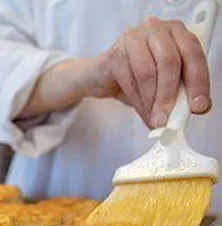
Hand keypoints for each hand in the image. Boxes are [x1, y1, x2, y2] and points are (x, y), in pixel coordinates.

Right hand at [96, 17, 211, 128]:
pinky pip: (129, 81)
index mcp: (175, 33)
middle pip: (169, 61)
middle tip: (167, 118)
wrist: (103, 76)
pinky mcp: (115, 53)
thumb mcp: (161, 84)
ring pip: (148, 73)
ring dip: (151, 102)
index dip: (198, 81)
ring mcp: (133, 39)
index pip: (193, 53)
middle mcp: (156, 30)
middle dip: (169, 95)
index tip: (198, 106)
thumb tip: (181, 116)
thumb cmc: (135, 77)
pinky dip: (138, 101)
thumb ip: (175, 94)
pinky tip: (142, 111)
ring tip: (153, 119)